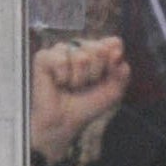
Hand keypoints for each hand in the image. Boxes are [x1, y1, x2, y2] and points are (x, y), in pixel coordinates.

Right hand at [28, 36, 127, 165]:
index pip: (114, 43)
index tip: (103, 79)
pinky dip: (63, 78)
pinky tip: (58, 82)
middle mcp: (79, 45)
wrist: (66, 121)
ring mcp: (61, 49)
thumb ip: (122, 72)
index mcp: (97, 49)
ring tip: (71, 85)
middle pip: (99, 49)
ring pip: (81, 58)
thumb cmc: (88, 104)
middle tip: (85, 84)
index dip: (112, 65)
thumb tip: (117, 51)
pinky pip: (61, 61)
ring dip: (79, 79)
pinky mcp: (44, 56)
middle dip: (95, 74)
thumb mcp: (114, 91)